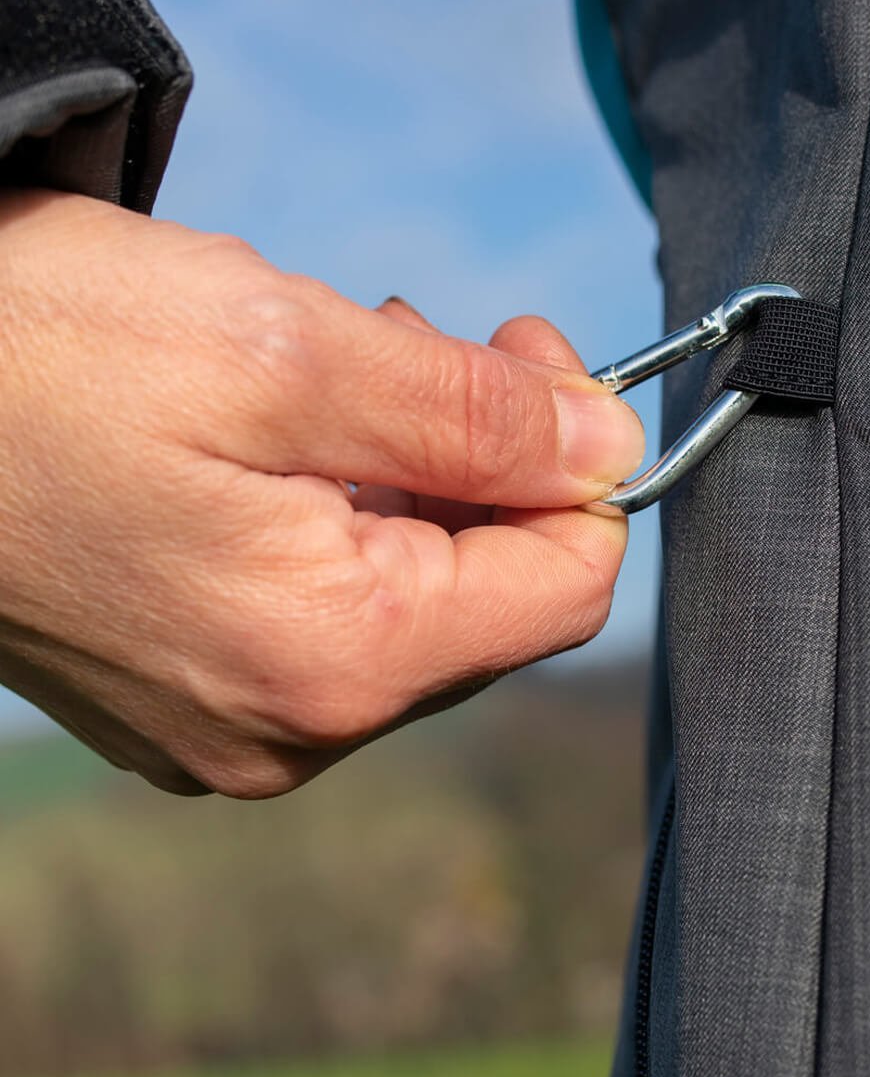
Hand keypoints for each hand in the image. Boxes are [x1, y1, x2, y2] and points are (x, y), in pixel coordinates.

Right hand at [0, 192, 643, 795]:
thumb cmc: (39, 359)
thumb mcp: (282, 352)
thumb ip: (472, 416)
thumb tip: (606, 450)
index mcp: (335, 659)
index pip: (564, 588)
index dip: (578, 466)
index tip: (529, 361)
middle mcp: (289, 729)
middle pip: (485, 602)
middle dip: (479, 467)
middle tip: (408, 347)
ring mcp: (230, 728)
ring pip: (405, 606)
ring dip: (403, 485)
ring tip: (322, 384)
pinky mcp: (184, 699)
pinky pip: (323, 619)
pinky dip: (334, 525)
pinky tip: (270, 449)